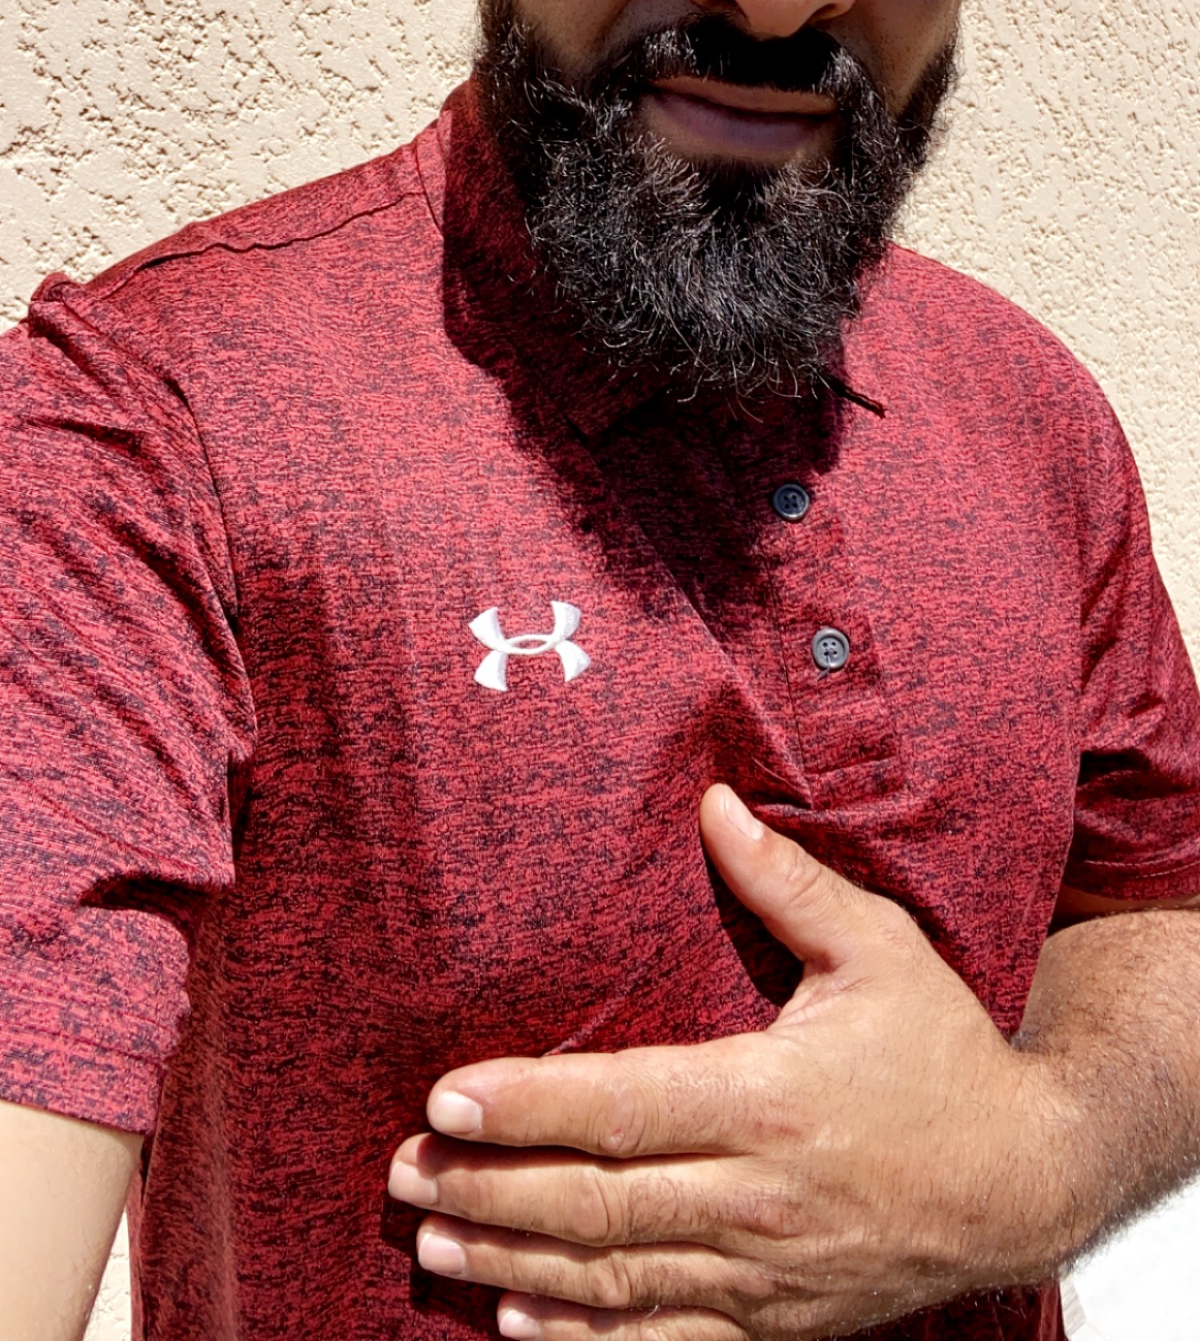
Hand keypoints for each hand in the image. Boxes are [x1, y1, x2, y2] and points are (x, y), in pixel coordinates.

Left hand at [389, 787, 1071, 1339]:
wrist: (1024, 1180)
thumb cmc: (945, 1052)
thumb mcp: (878, 950)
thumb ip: (787, 883)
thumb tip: (711, 803)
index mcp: (770, 1098)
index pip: (624, 1105)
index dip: (530, 1105)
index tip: (449, 1095)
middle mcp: (756, 1195)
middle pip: (599, 1202)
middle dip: (492, 1187)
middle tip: (405, 1169)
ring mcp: (760, 1272)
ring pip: (616, 1276)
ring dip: (515, 1263)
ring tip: (433, 1240)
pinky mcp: (772, 1320)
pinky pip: (663, 1340)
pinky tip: (518, 1326)